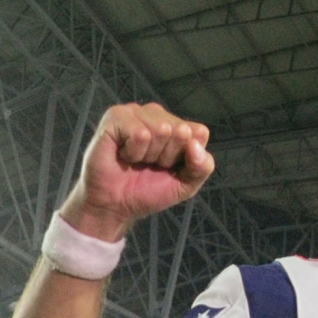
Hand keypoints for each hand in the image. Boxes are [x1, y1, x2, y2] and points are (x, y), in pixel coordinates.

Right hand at [61, 103, 214, 239]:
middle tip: (149, 165)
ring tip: (135, 160)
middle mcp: (158, 115)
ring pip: (161, 130)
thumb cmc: (148, 191)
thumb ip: (202, 167)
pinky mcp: (116, 115)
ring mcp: (136, 112)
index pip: (199, 132)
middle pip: (181, 131)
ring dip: (149, 155)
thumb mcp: (186, 185)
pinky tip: (123, 154)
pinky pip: (139, 133)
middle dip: (167, 157)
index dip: (187, 157)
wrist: (115, 204)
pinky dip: (133, 152)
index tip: (169, 167)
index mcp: (177, 126)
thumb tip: (195, 145)